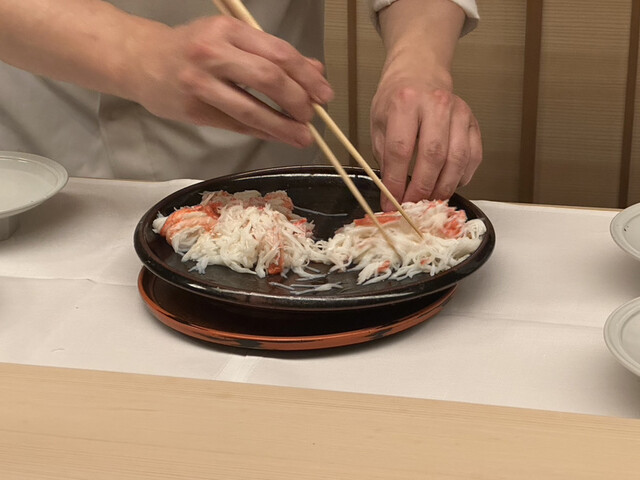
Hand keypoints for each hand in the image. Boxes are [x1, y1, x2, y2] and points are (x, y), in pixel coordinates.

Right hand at [128, 15, 333, 146]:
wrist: (141, 60)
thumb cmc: (192, 47)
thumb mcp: (231, 39)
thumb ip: (271, 54)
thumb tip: (314, 72)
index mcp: (227, 29)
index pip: (278, 53)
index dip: (306, 76)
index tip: (324, 94)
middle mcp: (212, 53)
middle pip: (268, 78)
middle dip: (298, 100)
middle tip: (313, 115)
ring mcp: (200, 83)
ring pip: (251, 108)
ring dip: (283, 125)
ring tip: (302, 136)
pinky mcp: (193, 110)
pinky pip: (236, 125)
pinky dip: (262, 132)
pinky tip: (279, 137)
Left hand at [370, 54, 481, 209]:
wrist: (420, 72)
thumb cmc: (397, 99)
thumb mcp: (379, 123)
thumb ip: (385, 156)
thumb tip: (391, 193)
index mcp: (405, 102)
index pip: (401, 149)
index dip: (396, 181)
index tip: (391, 202)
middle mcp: (436, 104)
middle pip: (433, 155)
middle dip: (422, 188)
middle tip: (412, 206)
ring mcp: (460, 112)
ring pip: (457, 159)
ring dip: (443, 187)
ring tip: (430, 201)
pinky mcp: (474, 122)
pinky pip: (473, 157)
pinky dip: (461, 177)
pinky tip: (448, 185)